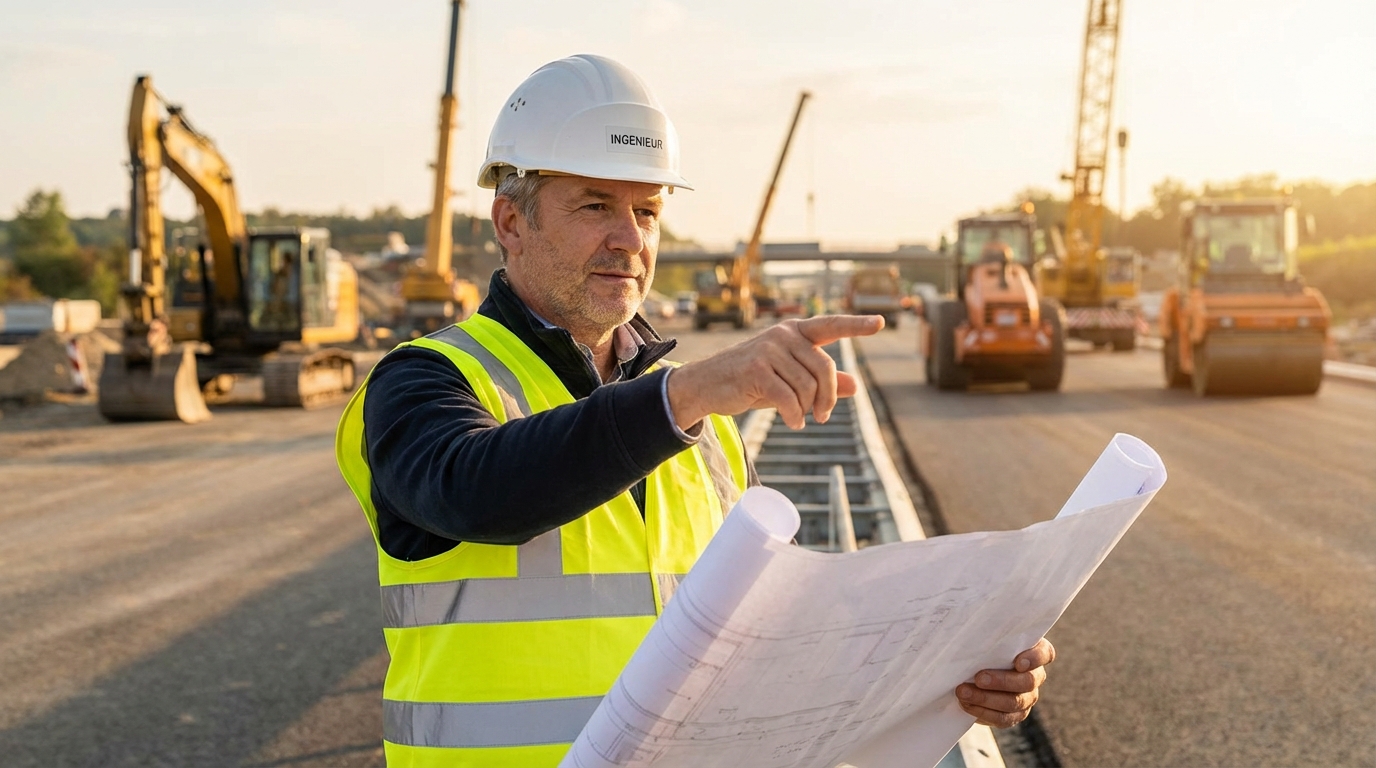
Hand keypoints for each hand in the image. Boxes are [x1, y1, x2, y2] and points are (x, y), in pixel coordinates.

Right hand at [667, 315, 883, 429]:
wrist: (707, 385)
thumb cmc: (750, 380)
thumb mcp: (790, 380)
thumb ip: (822, 381)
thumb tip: (856, 385)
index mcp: (794, 332)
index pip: (830, 325)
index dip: (856, 325)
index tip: (880, 322)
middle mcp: (783, 335)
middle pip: (825, 367)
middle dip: (828, 397)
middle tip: (823, 417)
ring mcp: (769, 350)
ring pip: (807, 386)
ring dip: (808, 410)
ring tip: (800, 418)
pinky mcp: (756, 369)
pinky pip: (789, 398)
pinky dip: (794, 416)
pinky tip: (793, 422)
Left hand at [956, 638, 1054, 727]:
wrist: (970, 674)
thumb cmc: (979, 647)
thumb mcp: (983, 637)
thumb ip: (985, 634)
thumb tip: (968, 630)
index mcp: (1033, 651)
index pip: (1044, 653)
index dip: (1034, 658)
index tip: (1018, 662)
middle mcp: (1035, 675)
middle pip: (1028, 681)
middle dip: (1001, 681)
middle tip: (978, 678)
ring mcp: (1027, 697)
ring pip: (1014, 702)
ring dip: (986, 698)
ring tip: (963, 692)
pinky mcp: (1014, 714)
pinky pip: (1003, 718)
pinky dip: (983, 712)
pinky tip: (966, 704)